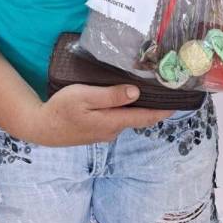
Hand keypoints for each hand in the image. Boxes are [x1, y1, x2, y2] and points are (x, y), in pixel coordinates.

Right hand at [28, 84, 174, 146]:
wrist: (42, 127)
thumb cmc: (61, 108)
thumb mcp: (84, 97)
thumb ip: (111, 96)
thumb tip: (136, 93)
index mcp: (112, 121)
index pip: (145, 116)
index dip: (164, 110)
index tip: (180, 101)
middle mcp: (113, 130)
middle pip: (139, 117)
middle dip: (155, 107)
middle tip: (168, 90)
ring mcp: (105, 132)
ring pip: (128, 118)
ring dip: (141, 108)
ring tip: (151, 91)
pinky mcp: (97, 130)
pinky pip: (118, 119)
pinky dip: (127, 110)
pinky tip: (127, 99)